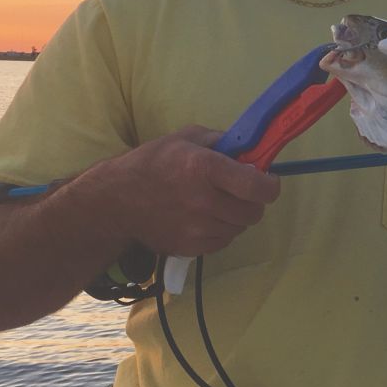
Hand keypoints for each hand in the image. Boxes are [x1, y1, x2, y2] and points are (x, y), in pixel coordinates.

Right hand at [89, 125, 280, 256]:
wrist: (116, 201)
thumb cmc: (153, 162)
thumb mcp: (187, 138)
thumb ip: (223, 142)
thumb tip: (251, 150)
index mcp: (204, 168)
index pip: (255, 186)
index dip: (270, 185)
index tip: (268, 180)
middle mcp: (203, 201)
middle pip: (253, 211)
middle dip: (254, 201)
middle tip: (242, 192)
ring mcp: (196, 228)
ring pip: (240, 227)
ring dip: (236, 216)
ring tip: (217, 203)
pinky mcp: (190, 248)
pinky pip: (223, 241)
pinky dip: (222, 230)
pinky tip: (205, 217)